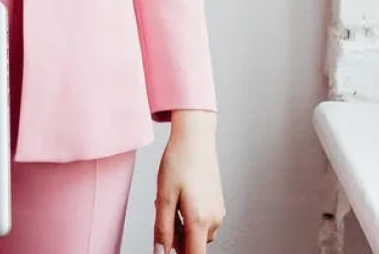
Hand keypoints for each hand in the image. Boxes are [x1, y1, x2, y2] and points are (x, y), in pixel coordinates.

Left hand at [154, 111, 223, 253]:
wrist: (195, 136)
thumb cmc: (179, 161)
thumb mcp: (164, 196)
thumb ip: (163, 229)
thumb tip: (160, 252)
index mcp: (200, 221)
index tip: (171, 250)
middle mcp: (214, 220)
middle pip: (192, 245)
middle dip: (176, 235)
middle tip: (163, 207)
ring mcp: (218, 212)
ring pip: (196, 233)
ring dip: (182, 224)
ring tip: (172, 196)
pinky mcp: (218, 204)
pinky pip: (202, 220)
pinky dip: (190, 214)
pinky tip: (182, 193)